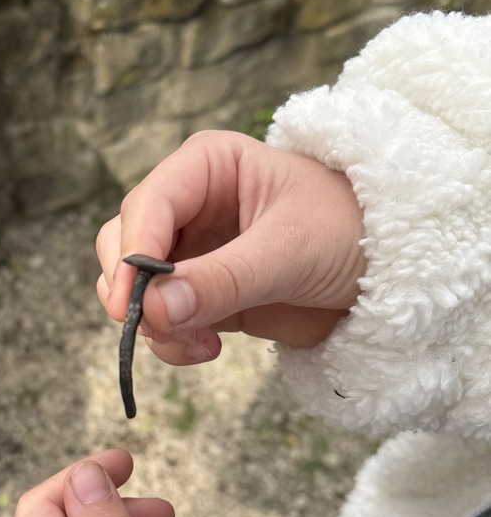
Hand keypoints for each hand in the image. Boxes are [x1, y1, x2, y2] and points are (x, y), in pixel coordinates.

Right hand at [96, 130, 365, 363]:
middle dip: (134, 290)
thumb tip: (153, 309)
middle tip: (158, 327)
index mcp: (208, 166)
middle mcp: (189, 204)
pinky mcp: (200, 292)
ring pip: (133, 286)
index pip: (148, 204)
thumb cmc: (351, 232)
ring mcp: (191, 251)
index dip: (133, 252)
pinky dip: (170, 340)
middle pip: (124, 243)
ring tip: (198, 344)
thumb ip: (222, 280)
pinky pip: (160, 318)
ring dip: (152, 322)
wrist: (392, 275)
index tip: (131, 302)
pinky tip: (206, 349)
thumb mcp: (290, 251)